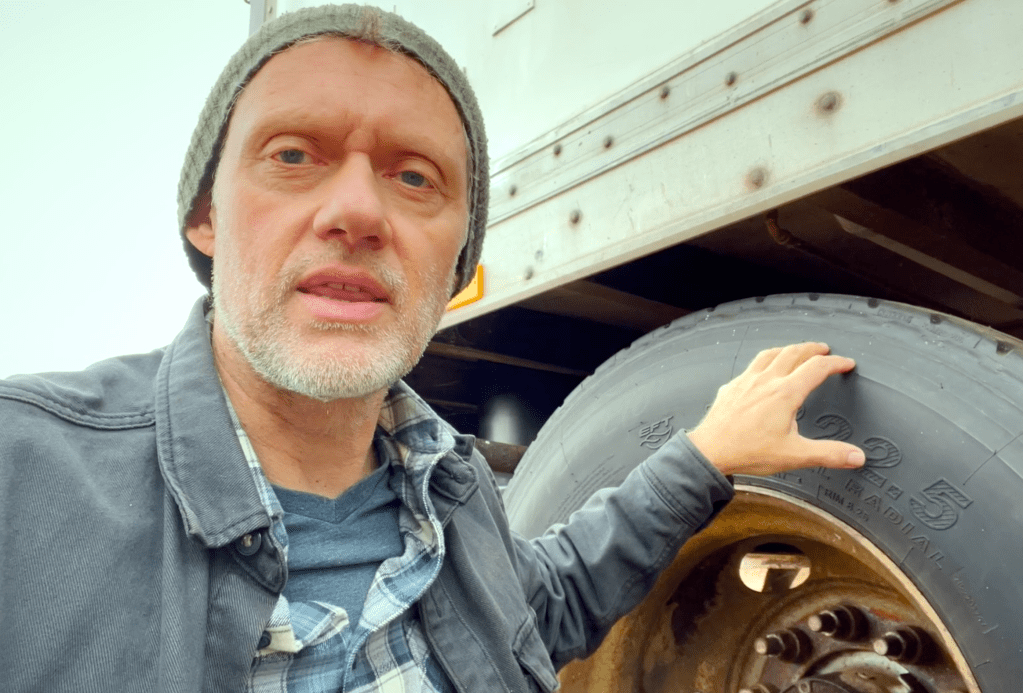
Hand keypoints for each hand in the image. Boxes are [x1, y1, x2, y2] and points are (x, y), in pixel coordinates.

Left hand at [687, 342, 865, 475]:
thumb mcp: (795, 455)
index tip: (845, 363)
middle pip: (794, 353)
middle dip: (812, 349)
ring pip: (769, 354)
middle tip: (824, 350)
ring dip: (787, 349)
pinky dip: (763, 362)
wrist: (710, 451)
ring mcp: (746, 381)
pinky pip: (750, 366)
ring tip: (795, 351)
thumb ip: (828, 454)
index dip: (836, 363)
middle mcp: (766, 381)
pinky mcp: (731, 387)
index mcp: (785, 393)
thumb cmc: (747, 451)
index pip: (817, 368)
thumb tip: (855, 456)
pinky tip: (761, 371)